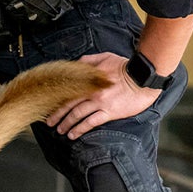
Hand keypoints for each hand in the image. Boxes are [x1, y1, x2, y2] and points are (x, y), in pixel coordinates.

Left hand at [46, 52, 161, 139]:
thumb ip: (88, 61)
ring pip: (77, 115)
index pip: (67, 91)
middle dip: (57, 115)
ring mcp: (100, 103)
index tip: (49, 106)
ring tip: (60, 131)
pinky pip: (91, 122)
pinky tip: (73, 134)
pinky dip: (80, 129)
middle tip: (49, 123)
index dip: (57, 100)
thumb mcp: (104, 57)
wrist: (143, 77)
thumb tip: (76, 64)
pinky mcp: (110, 112)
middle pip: (69, 105)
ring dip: (66, 124)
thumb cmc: (125, 66)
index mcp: (88, 80)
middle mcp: (91, 92)